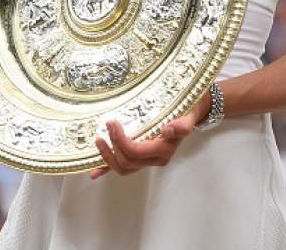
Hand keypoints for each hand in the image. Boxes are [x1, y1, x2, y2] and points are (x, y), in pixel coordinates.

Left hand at [90, 92, 208, 179]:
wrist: (190, 114)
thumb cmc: (187, 113)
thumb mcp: (188, 116)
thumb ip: (182, 125)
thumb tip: (168, 130)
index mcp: (164, 151)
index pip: (136, 151)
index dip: (121, 140)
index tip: (113, 122)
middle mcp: (155, 159)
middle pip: (127, 162)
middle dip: (113, 146)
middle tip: (106, 125)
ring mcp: (147, 161)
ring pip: (123, 168)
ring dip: (108, 158)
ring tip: (99, 141)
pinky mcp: (141, 158)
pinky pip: (124, 167)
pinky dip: (108, 170)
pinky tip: (95, 173)